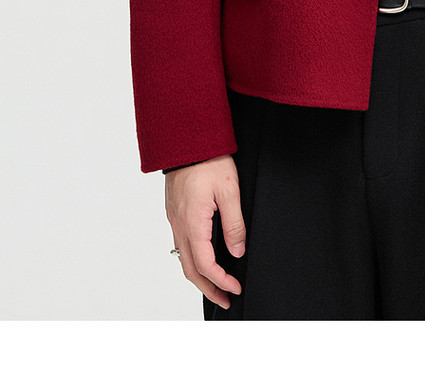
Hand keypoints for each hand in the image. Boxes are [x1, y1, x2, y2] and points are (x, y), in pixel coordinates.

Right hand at [165, 154, 245, 309]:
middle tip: (225, 299)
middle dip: (208, 288)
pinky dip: (192, 258)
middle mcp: (179, 224)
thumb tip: (237, 251)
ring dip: (199, 275)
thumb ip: (234, 223)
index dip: (221, 280)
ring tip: (215, 285)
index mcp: (193, 222)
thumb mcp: (230, 190)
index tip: (236, 287)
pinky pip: (180, 243)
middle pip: (189, 269)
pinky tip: (203, 257)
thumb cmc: (209, 159)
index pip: (205, 264)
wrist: (187, 138)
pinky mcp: (174, 211)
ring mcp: (174, 218)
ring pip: (183, 257)